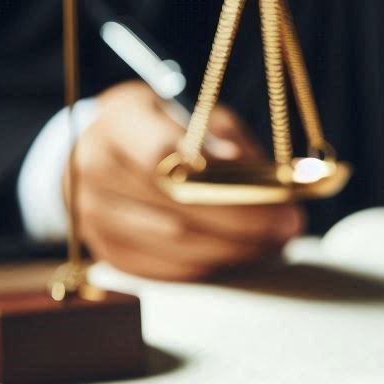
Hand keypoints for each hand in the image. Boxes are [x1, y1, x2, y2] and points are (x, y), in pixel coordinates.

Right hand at [68, 82, 303, 280]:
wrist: (104, 156)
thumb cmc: (163, 130)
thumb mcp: (194, 114)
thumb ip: (225, 138)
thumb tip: (252, 173)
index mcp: (118, 120)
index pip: (163, 155)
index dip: (224, 180)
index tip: (274, 195)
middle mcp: (94, 167)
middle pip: (177, 205)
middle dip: (245, 221)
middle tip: (289, 225)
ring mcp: (95, 215)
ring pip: (177, 243)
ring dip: (236, 248)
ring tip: (275, 242)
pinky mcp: (109, 253)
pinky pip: (169, 269)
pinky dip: (213, 264)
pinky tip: (242, 254)